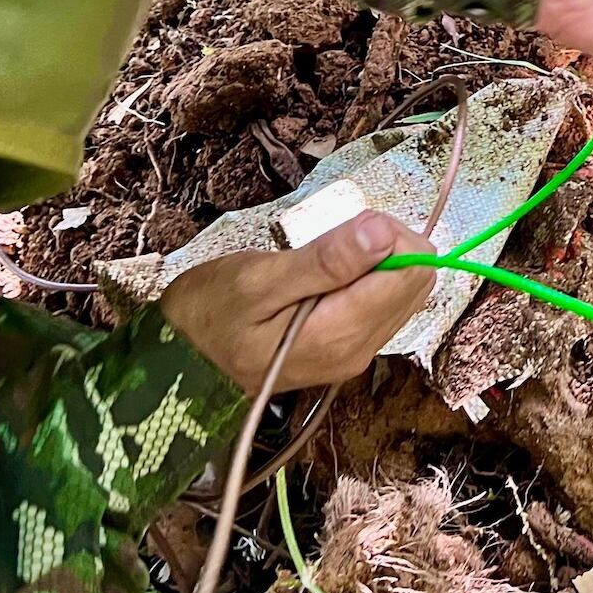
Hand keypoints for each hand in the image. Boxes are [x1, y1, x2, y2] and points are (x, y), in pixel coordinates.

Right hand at [158, 212, 432, 396]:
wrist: (178, 364)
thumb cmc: (208, 315)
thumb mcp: (258, 280)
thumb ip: (325, 261)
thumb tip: (384, 232)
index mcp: (341, 335)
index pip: (411, 272)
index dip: (391, 236)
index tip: (347, 228)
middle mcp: (358, 351)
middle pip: (414, 282)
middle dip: (387, 246)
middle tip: (333, 238)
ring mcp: (353, 354)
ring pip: (401, 293)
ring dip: (376, 262)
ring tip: (323, 257)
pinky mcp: (344, 351)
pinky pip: (379, 305)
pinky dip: (364, 280)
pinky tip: (325, 275)